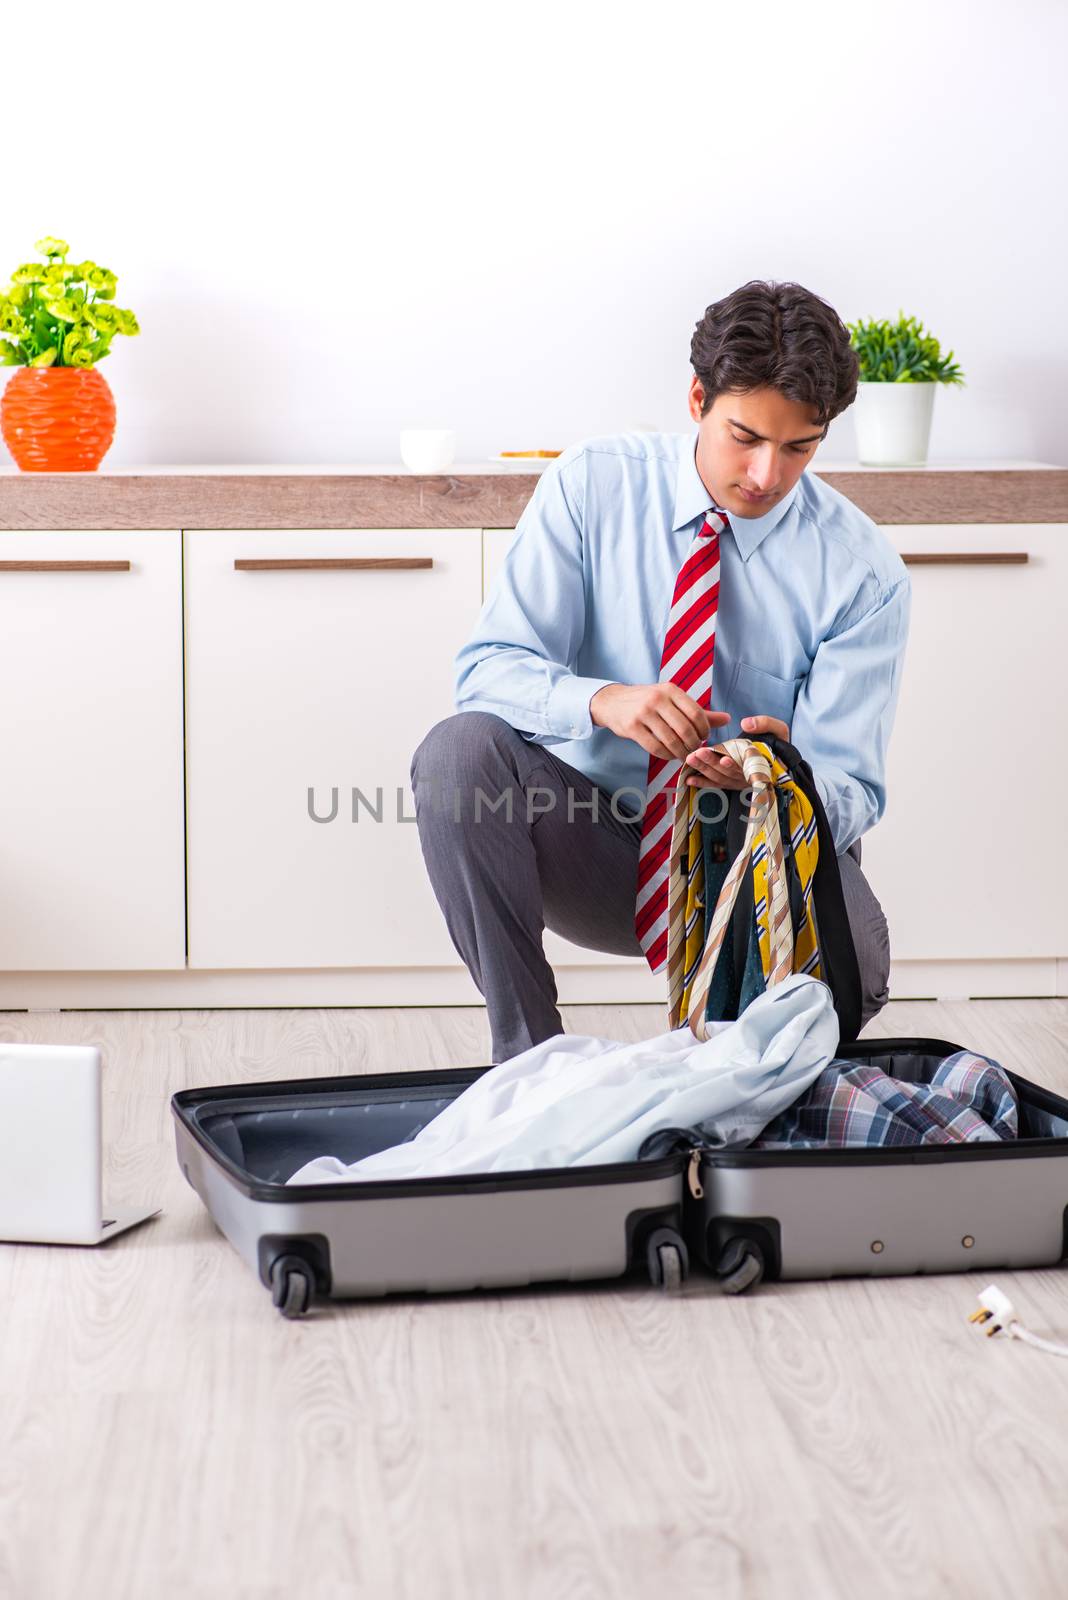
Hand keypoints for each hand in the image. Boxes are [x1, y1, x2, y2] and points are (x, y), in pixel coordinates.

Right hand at [590, 682, 730, 761]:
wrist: (612, 702)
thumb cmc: (648, 701)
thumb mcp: (673, 700)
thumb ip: (699, 712)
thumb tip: (727, 719)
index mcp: (671, 690)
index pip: (697, 714)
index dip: (705, 731)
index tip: (704, 739)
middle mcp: (657, 699)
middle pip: (685, 730)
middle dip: (694, 745)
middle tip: (694, 750)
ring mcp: (643, 713)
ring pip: (671, 741)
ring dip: (681, 753)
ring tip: (683, 755)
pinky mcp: (632, 727)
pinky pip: (656, 747)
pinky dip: (666, 755)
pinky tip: (669, 755)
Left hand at [682, 714, 790, 790]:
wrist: (781, 763)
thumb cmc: (778, 745)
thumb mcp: (779, 730)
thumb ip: (766, 724)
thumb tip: (746, 723)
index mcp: (761, 762)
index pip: (746, 765)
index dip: (734, 763)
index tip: (723, 758)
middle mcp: (749, 776)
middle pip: (729, 772)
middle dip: (712, 763)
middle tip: (698, 753)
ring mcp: (740, 782)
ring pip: (720, 778)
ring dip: (705, 770)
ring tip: (691, 760)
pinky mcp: (733, 784)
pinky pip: (716, 785)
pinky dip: (703, 783)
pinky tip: (689, 779)